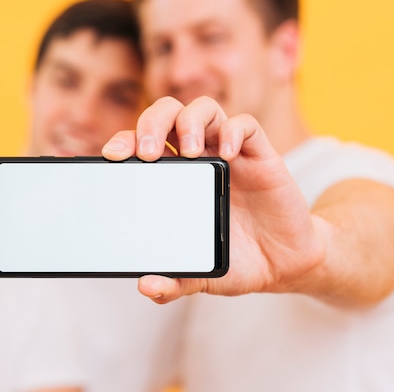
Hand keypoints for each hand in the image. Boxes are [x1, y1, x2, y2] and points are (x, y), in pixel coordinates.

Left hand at [103, 96, 324, 303]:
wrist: (281, 264)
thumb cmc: (233, 259)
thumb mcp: (198, 276)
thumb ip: (173, 282)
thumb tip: (145, 286)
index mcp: (172, 177)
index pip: (140, 143)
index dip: (124, 140)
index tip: (112, 156)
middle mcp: (196, 157)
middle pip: (167, 114)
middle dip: (151, 123)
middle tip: (148, 152)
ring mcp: (227, 153)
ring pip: (203, 108)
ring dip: (189, 121)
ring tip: (188, 151)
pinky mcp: (260, 155)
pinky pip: (246, 126)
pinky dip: (234, 131)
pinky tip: (228, 155)